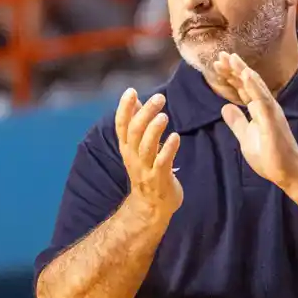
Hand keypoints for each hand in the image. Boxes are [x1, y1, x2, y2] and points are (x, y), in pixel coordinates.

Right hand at [114, 89, 181, 218]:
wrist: (150, 207)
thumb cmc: (146, 171)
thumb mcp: (137, 147)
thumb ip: (136, 123)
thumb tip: (135, 99)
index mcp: (127, 147)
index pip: (121, 125)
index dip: (124, 107)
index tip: (131, 91)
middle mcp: (133, 157)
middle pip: (134, 132)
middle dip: (145, 113)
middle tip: (159, 98)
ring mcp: (145, 169)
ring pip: (146, 147)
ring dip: (154, 130)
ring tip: (164, 115)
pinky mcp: (159, 179)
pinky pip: (163, 163)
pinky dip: (169, 149)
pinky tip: (176, 137)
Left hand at [214, 52, 297, 187]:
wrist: (286, 173)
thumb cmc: (269, 157)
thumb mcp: (245, 137)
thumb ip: (237, 122)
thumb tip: (225, 107)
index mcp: (258, 110)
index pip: (242, 89)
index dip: (231, 76)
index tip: (217, 64)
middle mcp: (266, 106)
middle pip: (248, 83)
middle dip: (233, 68)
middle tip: (220, 55)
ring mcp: (271, 111)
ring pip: (255, 86)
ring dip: (243, 71)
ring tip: (231, 58)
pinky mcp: (273, 120)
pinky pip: (262, 99)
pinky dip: (254, 86)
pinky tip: (246, 74)